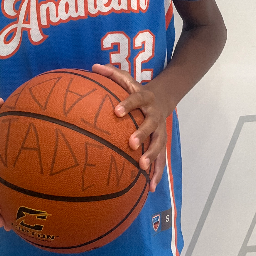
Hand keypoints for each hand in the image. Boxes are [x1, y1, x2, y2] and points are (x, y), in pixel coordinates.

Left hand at [92, 64, 166, 191]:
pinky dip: (156, 174)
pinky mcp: (160, 143)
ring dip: (152, 156)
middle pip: (150, 125)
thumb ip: (111, 73)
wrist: (162, 98)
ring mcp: (159, 131)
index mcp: (145, 98)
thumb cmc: (137, 90)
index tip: (116, 111)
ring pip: (158, 144)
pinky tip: (150, 188)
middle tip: (131, 143)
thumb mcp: (127, 80)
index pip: (136, 99)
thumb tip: (93, 67)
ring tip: (142, 167)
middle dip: (142, 134)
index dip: (127, 104)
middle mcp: (154, 115)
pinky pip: (160, 160)